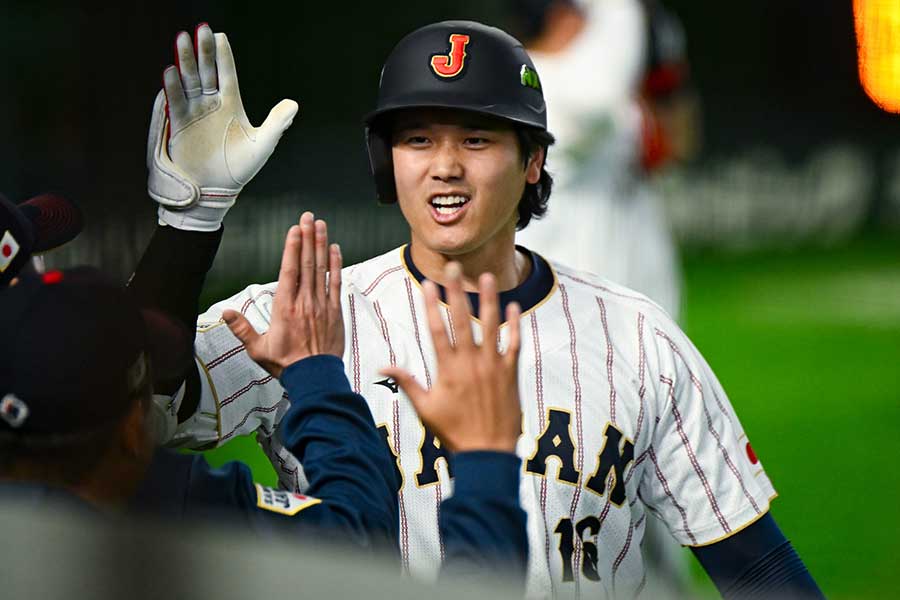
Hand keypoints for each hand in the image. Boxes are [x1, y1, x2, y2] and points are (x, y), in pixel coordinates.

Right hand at [147, 23, 297, 230]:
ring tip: (182, 40)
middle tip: (200, 29)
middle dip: (204, 51)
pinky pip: (175, 102)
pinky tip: (170, 72)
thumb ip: (276, 123)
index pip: (228, 74)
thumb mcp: (262, 145)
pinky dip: (173, 87)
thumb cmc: (239, 170)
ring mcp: (194, 113)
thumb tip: (293, 104)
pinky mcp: (178, 125)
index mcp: (232, 106)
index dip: (224, 56)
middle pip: (207, 71)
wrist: (214, 192)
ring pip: (189, 81)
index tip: (220, 35)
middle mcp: (212, 105)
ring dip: (185, 61)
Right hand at [222, 212, 343, 377]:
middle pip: (306, 263)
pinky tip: (335, 250)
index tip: (294, 230)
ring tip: (321, 225)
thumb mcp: (257, 349)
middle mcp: (304, 302)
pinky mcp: (335, 311)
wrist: (315, 377)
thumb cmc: (286, 364)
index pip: (288, 271)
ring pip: (321, 269)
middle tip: (308, 217)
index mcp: (284, 308)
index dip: (292, 248)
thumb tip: (225, 314)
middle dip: (307, 238)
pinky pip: (335, 283)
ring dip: (321, 245)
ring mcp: (321, 305)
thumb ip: (241, 329)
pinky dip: (335, 265)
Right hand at [381, 263, 522, 452]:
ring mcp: (492, 366)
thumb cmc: (454, 433)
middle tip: (453, 267)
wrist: (487, 453)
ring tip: (487, 277)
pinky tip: (512, 307)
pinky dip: (514, 325)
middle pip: (462, 319)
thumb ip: (406, 382)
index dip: (430, 304)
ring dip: (489, 299)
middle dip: (456, 291)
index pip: (436, 329)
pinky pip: (514, 344)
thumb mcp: (425, 408)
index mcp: (448, 369)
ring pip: (491, 325)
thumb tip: (382, 366)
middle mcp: (470, 362)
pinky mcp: (510, 373)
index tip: (427, 283)